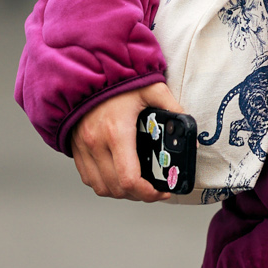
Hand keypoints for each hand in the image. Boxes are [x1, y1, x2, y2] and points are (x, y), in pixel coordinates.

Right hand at [70, 81, 185, 203]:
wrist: (87, 72)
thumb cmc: (119, 81)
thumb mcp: (152, 89)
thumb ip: (173, 109)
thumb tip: (191, 135)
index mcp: (117, 132)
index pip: (130, 179)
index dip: (148, 193)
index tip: (162, 191)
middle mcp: (96, 143)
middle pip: (117, 188)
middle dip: (139, 195)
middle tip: (154, 190)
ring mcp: (83, 147)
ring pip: (101, 187)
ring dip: (120, 193)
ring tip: (137, 187)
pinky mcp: (75, 148)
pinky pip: (88, 178)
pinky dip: (104, 184)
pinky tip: (117, 177)